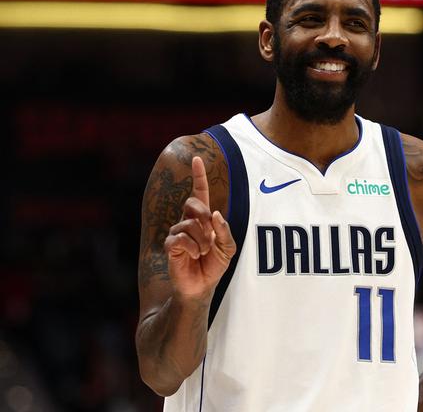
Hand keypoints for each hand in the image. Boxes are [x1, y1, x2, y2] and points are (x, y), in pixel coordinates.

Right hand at [164, 156, 235, 300]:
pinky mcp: (171, 245)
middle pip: (193, 203)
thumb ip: (225, 230)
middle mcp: (188, 222)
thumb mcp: (228, 248)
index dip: (198, 176)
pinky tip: (195, 255)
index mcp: (203, 219)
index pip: (199, 193)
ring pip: (189, 224)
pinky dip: (193, 248)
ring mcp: (177, 232)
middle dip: (204, 216)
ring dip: (202, 240)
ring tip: (204, 252)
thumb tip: (215, 214)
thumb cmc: (214, 265)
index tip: (197, 159)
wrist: (202, 286)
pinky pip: (181, 238)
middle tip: (209, 234)